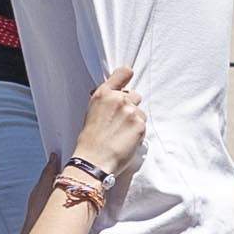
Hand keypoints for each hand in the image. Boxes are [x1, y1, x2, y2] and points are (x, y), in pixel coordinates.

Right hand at [65, 69, 148, 183]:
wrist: (93, 160)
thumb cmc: (90, 139)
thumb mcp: (92, 112)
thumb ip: (106, 100)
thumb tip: (116, 95)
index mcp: (103, 94)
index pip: (123, 73)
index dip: (127, 75)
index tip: (129, 76)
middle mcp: (118, 99)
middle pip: (135, 95)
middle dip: (130, 106)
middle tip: (120, 121)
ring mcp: (130, 111)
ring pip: (140, 112)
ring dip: (134, 120)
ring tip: (121, 134)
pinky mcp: (139, 124)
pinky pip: (143, 124)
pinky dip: (137, 132)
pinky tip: (126, 140)